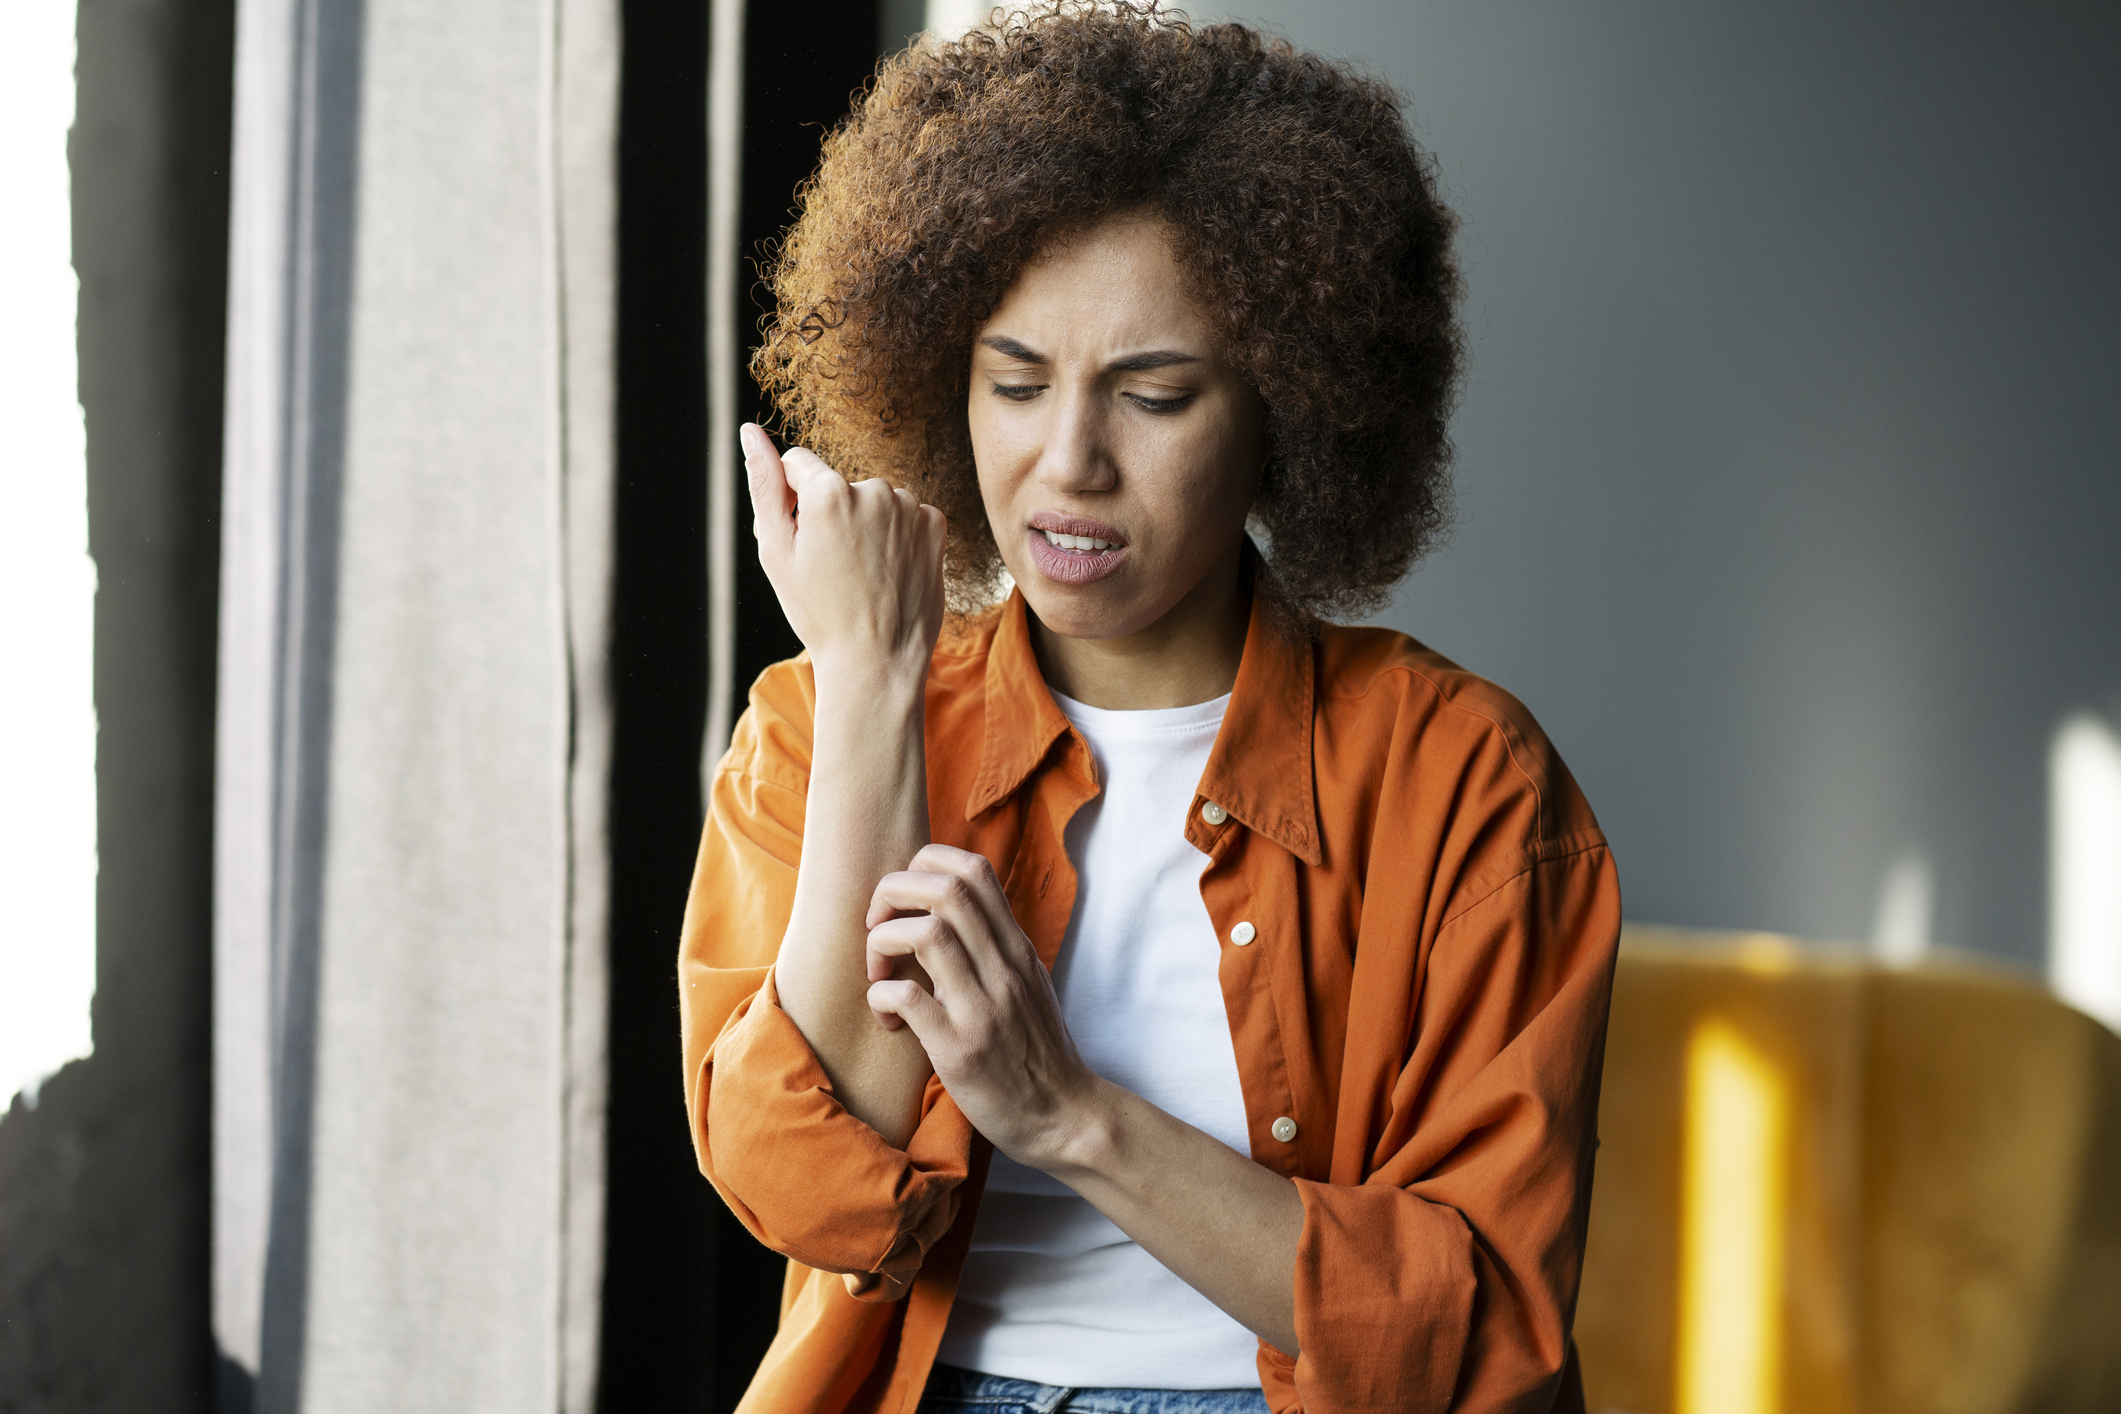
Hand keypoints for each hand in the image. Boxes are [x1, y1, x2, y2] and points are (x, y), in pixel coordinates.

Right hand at [743, 423, 945, 675]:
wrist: (877, 661)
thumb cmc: (818, 612)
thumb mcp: (776, 551)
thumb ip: (763, 485)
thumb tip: (750, 432)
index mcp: (828, 491)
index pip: (798, 465)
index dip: (793, 502)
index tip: (803, 541)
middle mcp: (874, 489)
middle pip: (839, 486)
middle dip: (832, 515)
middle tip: (833, 568)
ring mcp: (910, 507)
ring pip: (874, 502)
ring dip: (867, 526)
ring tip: (863, 574)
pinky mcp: (935, 525)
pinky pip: (906, 516)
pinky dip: (897, 537)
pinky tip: (890, 571)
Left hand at [863, 844, 1099, 1165]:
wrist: (1064, 1116)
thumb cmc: (1035, 1050)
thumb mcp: (1026, 983)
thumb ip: (994, 946)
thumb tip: (950, 913)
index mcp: (1016, 948)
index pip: (974, 868)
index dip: (925, 864)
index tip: (906, 899)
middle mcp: (1003, 968)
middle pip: (945, 889)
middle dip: (893, 892)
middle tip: (879, 926)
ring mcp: (983, 1008)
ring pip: (925, 934)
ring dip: (883, 943)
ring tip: (879, 973)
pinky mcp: (960, 1050)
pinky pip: (907, 998)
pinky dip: (881, 997)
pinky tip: (888, 1018)